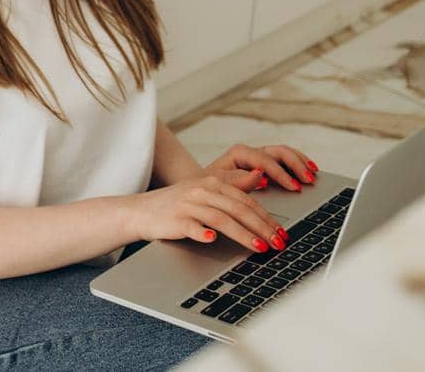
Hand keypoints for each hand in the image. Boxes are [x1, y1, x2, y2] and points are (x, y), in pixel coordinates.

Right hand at [126, 174, 285, 252]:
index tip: (282, 233)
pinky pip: (192, 227)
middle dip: (263, 227)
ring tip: (260, 248)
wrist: (141, 211)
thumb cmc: (177, 204)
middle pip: (238, 209)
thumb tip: (260, 176)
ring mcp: (188, 204)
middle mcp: (202, 190)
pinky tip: (213, 240)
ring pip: (222, 219)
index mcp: (212, 181)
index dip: (267, 217)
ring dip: (243, 234)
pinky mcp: (176, 219)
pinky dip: (203, 233)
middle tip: (279, 243)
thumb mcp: (206, 190)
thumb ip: (233, 185)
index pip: (246, 200)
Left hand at [203, 142, 318, 192]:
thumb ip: (239, 181)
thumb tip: (260, 175)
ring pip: (284, 152)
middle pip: (279, 152)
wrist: (203, 188)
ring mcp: (258, 156)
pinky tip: (310, 171)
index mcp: (240, 154)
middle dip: (296, 165)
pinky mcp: (264, 164)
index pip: (266, 161)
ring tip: (314, 174)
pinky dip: (299, 163)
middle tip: (309, 181)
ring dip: (301, 162)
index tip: (294, 188)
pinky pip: (285, 159)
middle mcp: (251, 152)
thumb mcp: (220, 185)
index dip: (282, 174)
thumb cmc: (209, 187)